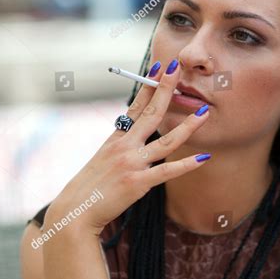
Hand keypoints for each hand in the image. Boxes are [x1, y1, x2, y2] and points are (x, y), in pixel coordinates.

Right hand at [44, 59, 210, 234]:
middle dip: (165, 89)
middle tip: (177, 69)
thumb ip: (118, 150)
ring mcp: (132, 163)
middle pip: (150, 113)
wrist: (75, 211)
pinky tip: (203, 158)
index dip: (148, 86)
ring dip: (187, 126)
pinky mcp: (138, 183)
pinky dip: (186, 165)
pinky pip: (167, 172)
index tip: (159, 68)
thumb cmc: (88, 190)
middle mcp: (124, 147)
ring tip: (204, 112)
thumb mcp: (101, 162)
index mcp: (115, 139)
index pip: (134, 107)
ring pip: (166, 141)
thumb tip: (131, 141)